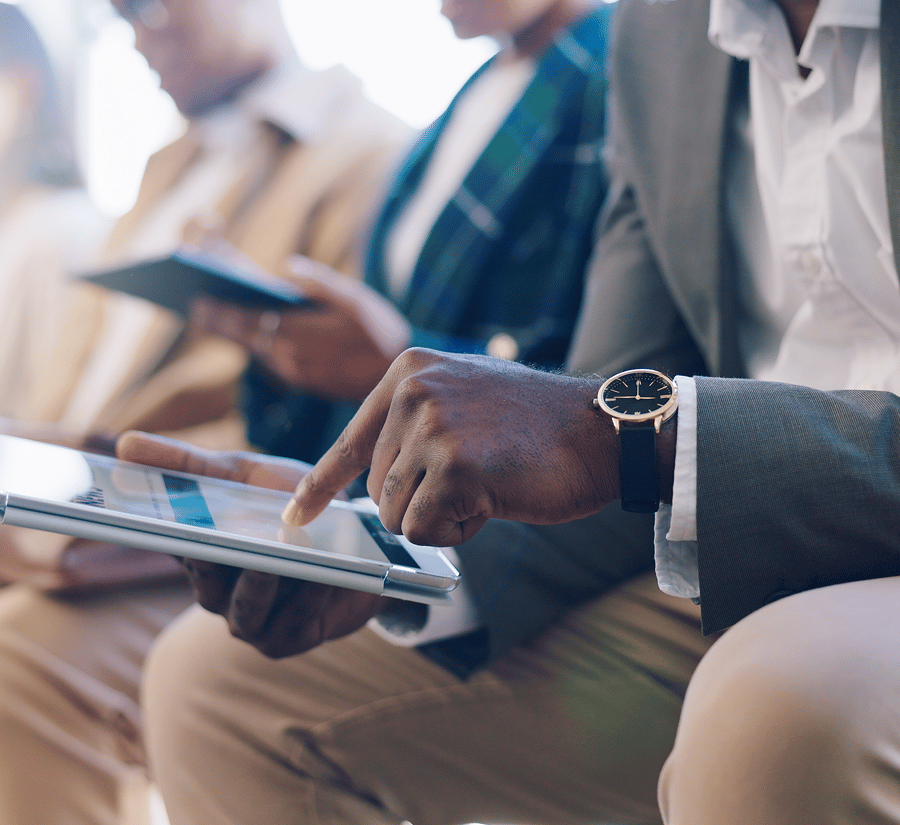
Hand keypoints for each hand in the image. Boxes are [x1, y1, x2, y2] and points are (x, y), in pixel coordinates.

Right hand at [115, 431, 392, 657]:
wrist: (355, 536)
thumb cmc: (287, 502)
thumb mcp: (240, 473)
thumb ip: (187, 463)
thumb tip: (123, 444)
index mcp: (198, 552)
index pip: (169, 545)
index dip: (156, 534)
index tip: (147, 517)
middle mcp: (216, 592)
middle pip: (203, 583)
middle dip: (211, 562)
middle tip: (219, 537)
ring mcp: (250, 620)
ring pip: (247, 607)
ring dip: (261, 582)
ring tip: (275, 555)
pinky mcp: (287, 639)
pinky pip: (293, 621)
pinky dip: (309, 595)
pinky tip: (324, 572)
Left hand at [190, 256, 411, 400]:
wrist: (399, 378)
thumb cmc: (381, 331)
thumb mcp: (358, 300)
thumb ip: (321, 283)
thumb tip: (289, 267)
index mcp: (298, 331)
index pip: (247, 315)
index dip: (221, 304)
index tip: (197, 294)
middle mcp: (288, 355)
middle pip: (241, 332)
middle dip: (216, 315)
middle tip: (193, 300)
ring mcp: (291, 370)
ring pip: (251, 346)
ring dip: (229, 329)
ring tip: (207, 312)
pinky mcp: (297, 379)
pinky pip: (265, 357)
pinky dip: (250, 340)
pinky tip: (242, 328)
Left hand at [284, 349, 626, 546]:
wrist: (603, 430)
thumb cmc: (538, 427)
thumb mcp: (463, 401)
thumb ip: (415, 425)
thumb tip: (371, 481)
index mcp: (409, 370)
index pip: (351, 439)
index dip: (321, 484)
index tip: (296, 515)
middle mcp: (413, 391)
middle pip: (377, 488)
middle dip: (422, 500)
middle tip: (479, 476)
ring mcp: (431, 426)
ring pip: (395, 513)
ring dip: (443, 515)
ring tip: (490, 481)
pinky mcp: (452, 466)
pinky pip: (423, 529)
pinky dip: (460, 529)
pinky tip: (496, 498)